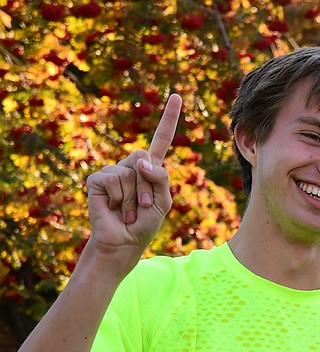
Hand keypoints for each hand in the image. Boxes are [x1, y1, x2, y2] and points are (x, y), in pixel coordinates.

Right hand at [85, 93, 181, 262]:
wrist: (125, 241)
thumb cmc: (145, 223)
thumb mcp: (164, 201)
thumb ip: (160, 178)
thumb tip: (140, 160)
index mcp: (150, 169)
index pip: (161, 139)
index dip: (169, 118)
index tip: (176, 96)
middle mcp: (131, 166)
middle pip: (145, 157)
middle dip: (148, 186)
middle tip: (143, 206)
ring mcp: (113, 171)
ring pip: (130, 172)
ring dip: (134, 197)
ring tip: (129, 210)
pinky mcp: (97, 179)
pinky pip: (114, 180)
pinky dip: (120, 198)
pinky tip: (114, 208)